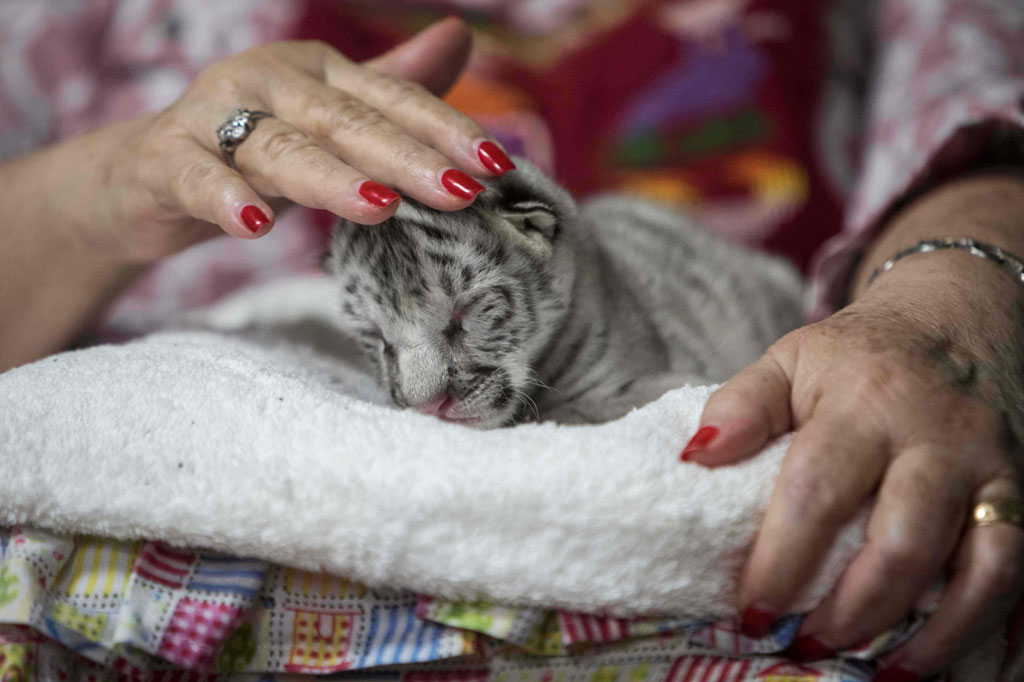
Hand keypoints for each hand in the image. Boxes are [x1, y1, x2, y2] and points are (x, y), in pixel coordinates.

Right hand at [82, 17, 512, 261]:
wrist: (147, 173)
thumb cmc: (255, 146)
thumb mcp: (328, 120)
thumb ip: (390, 88)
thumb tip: (459, 39)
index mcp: (316, 73)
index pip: (392, 100)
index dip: (445, 129)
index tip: (498, 165)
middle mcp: (269, 82)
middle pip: (345, 121)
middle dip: (407, 156)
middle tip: (461, 191)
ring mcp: (211, 115)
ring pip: (278, 148)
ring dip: (329, 177)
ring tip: (379, 205)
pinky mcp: (165, 159)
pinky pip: (196, 176)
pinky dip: (224, 196)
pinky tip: (255, 224)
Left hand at [682, 243, 1023, 676]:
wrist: (953, 318)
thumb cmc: (857, 354)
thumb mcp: (790, 359)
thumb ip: (742, 405)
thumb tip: (693, 458)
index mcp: (864, 404)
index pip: (816, 490)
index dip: (781, 558)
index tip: (749, 608)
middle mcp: (934, 438)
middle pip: (901, 541)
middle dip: (849, 609)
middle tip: (799, 642)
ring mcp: (988, 468)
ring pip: (974, 566)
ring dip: (920, 631)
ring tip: (866, 666)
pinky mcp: (1022, 490)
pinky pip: (1012, 570)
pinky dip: (977, 625)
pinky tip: (930, 659)